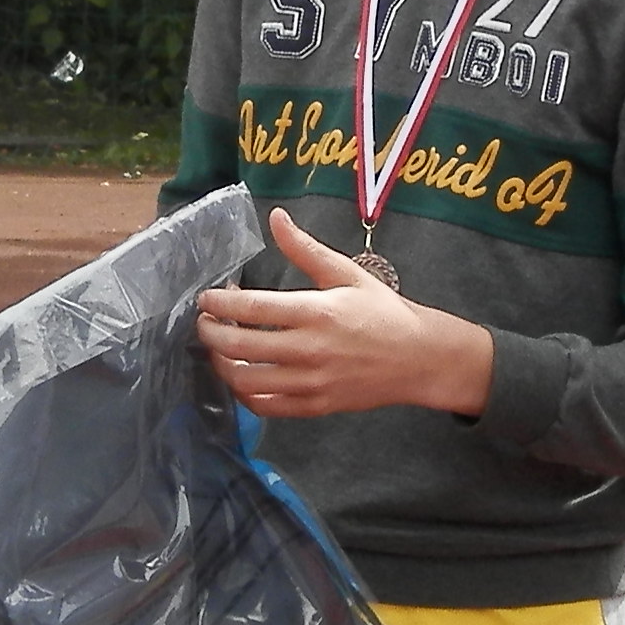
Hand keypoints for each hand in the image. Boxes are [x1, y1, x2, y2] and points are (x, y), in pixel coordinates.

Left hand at [195, 212, 493, 417]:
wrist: (419, 358)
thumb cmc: (383, 311)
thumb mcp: (346, 273)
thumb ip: (305, 249)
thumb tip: (276, 217)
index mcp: (317, 312)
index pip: (251, 308)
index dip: (220, 303)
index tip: (207, 298)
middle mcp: (310, 350)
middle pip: (239, 348)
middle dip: (211, 334)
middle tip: (205, 322)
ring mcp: (311, 383)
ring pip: (247, 382)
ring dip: (222, 365)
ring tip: (219, 349)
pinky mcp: (315, 406)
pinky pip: (266, 407)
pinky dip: (245, 394)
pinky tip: (243, 376)